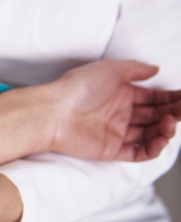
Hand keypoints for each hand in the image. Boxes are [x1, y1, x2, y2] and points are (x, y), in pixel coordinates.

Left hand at [48, 60, 180, 160]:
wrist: (53, 112)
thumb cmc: (77, 87)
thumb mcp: (109, 69)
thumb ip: (134, 69)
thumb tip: (155, 68)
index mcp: (120, 93)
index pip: (153, 97)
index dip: (172, 98)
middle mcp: (119, 113)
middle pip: (155, 115)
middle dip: (173, 113)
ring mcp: (115, 132)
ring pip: (150, 134)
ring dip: (166, 130)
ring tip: (170, 123)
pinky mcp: (110, 149)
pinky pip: (137, 153)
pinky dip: (153, 149)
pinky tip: (160, 139)